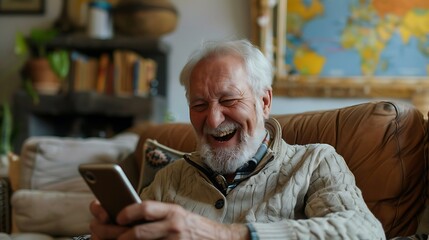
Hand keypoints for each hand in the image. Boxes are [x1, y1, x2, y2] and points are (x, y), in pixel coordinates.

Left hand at [91, 200, 249, 239]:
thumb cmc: (194, 228)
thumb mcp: (177, 215)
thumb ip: (155, 216)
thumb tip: (123, 216)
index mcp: (171, 211)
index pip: (146, 208)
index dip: (127, 211)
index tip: (112, 214)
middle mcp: (172, 226)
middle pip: (135, 230)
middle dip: (110, 231)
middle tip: (95, 230)